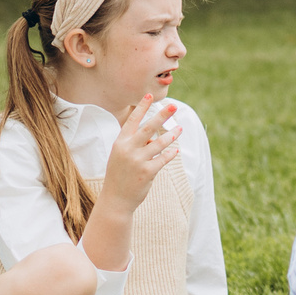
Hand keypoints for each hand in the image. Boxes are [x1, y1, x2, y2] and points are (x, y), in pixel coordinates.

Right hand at [98, 91, 183, 211]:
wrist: (115, 199)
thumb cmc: (119, 175)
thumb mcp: (121, 156)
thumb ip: (134, 144)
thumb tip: (153, 138)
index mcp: (120, 143)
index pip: (132, 120)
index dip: (142, 107)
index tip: (150, 95)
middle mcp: (128, 149)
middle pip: (148, 127)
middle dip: (162, 115)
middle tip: (173, 105)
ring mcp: (137, 161)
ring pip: (159, 143)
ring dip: (171, 135)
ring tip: (180, 129)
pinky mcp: (147, 172)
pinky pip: (163, 159)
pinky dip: (170, 154)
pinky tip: (175, 151)